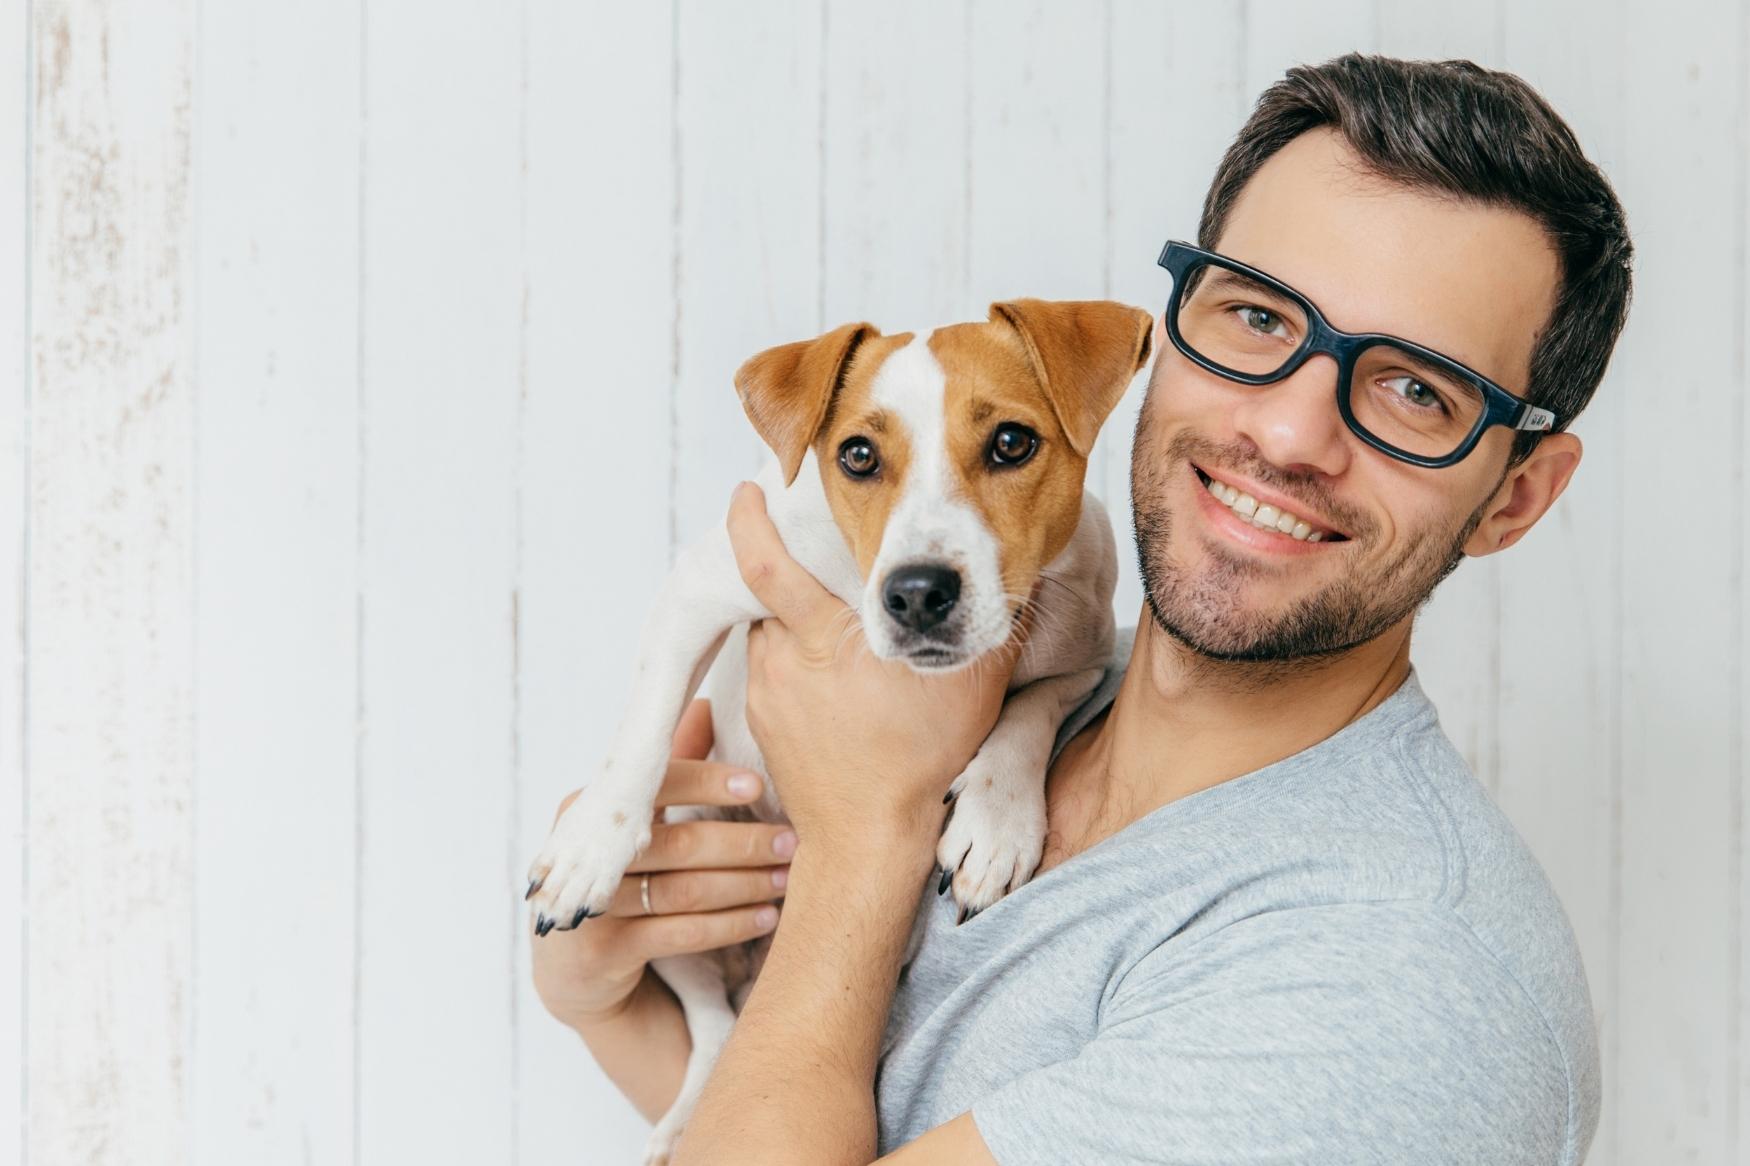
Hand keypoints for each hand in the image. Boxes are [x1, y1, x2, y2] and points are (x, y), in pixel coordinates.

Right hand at [530, 698, 790, 1030]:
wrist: (576, 966)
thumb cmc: (623, 875)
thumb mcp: (639, 819)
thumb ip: (673, 766)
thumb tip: (710, 701)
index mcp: (590, 806)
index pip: (655, 785)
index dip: (708, 782)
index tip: (760, 784)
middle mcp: (585, 853)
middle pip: (677, 843)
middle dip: (744, 842)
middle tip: (794, 841)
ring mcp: (591, 906)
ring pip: (684, 891)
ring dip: (745, 885)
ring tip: (788, 879)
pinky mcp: (603, 953)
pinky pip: (679, 934)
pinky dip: (729, 925)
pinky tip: (767, 918)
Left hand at [726, 481, 1020, 850]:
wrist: (868, 838)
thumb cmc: (920, 760)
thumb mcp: (972, 687)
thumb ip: (985, 625)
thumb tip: (1016, 577)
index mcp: (823, 640)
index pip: (765, 565)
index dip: (748, 522)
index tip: (746, 490)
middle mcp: (782, 661)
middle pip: (769, 594)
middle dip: (784, 568)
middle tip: (811, 551)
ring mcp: (766, 694)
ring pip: (768, 632)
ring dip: (790, 619)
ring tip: (829, 621)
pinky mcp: (761, 722)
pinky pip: (768, 670)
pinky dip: (789, 659)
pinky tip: (825, 673)